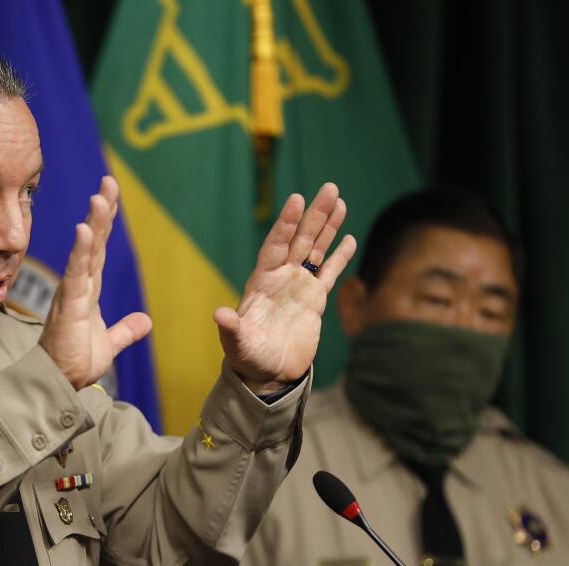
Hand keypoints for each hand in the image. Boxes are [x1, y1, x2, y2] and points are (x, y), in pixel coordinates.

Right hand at [38, 176, 152, 389]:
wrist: (61, 385)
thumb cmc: (75, 363)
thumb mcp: (110, 344)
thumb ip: (126, 330)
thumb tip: (145, 321)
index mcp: (89, 291)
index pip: (100, 250)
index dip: (105, 223)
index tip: (110, 196)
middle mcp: (80, 286)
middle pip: (94, 241)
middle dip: (102, 212)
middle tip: (109, 182)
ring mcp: (72, 293)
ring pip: (85, 251)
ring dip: (94, 223)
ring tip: (100, 196)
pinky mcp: (68, 305)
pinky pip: (76, 273)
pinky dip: (81, 251)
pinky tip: (85, 230)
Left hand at [215, 183, 355, 393]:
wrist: (269, 374)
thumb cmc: (248, 357)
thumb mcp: (237, 343)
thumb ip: (231, 328)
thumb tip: (219, 314)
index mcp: (262, 280)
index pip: (275, 244)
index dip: (286, 223)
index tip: (296, 200)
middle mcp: (281, 277)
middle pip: (300, 239)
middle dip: (314, 214)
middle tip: (330, 188)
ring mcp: (299, 286)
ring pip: (316, 249)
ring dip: (328, 226)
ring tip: (339, 201)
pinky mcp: (315, 300)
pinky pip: (329, 273)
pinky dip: (339, 257)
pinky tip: (349, 238)